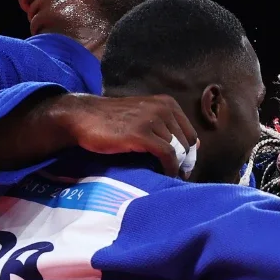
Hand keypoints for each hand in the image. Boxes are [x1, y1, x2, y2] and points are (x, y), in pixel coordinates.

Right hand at [55, 94, 195, 175]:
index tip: (183, 168)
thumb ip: (168, 127)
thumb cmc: (113, 120)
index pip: (190, 133)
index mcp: (167, 103)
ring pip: (178, 149)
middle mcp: (163, 108)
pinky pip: (167, 155)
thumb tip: (196, 145)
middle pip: (187, 143)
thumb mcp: (145, 118)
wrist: (83, 117)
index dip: (189, 153)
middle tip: (177, 176)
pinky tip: (164, 175)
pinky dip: (169, 168)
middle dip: (184, 162)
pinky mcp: (141, 134)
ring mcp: (152, 120)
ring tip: (168, 177)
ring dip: (176, 167)